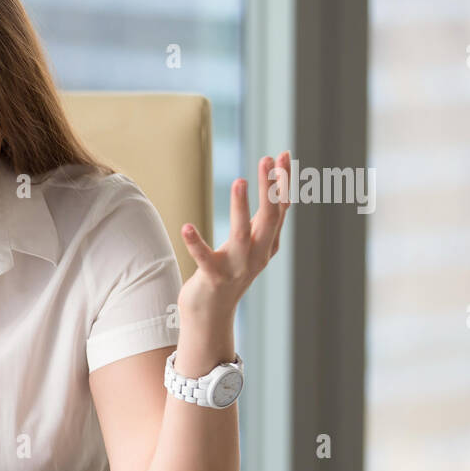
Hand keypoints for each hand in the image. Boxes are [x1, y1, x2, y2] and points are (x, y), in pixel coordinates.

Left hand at [177, 151, 291, 326]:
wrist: (211, 315)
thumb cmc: (229, 274)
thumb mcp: (251, 247)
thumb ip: (261, 223)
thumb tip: (274, 190)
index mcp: (268, 245)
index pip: (280, 210)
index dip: (283, 183)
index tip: (284, 155)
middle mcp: (257, 256)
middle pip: (269, 217)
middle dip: (270, 188)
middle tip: (267, 159)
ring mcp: (236, 268)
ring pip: (241, 234)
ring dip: (241, 208)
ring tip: (239, 181)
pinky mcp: (213, 278)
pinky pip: (203, 258)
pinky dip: (195, 242)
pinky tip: (186, 226)